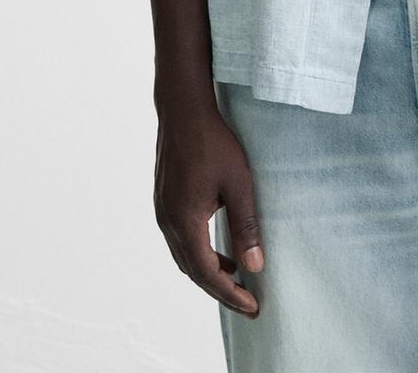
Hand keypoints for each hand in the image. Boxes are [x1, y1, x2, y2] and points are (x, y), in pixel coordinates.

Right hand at [153, 105, 264, 317]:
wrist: (183, 110)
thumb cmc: (213, 143)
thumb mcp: (238, 184)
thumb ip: (246, 226)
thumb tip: (255, 266)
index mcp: (184, 222)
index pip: (207, 274)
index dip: (230, 294)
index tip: (253, 307)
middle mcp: (168, 222)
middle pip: (193, 270)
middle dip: (220, 289)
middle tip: (247, 301)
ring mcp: (162, 211)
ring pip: (184, 256)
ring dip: (208, 271)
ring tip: (235, 276)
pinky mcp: (164, 200)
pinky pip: (179, 239)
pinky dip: (199, 252)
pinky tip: (217, 246)